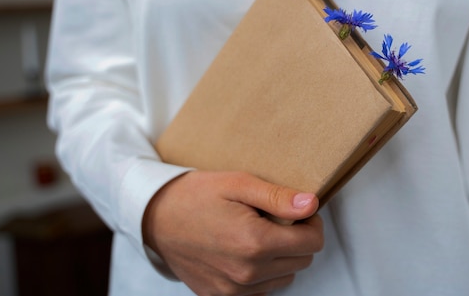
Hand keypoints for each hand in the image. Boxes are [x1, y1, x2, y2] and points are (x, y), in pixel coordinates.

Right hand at [142, 171, 323, 295]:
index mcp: (254, 242)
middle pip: (303, 261)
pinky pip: (262, 291)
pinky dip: (263, 273)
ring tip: (258, 234)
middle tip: (277, 218)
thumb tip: (311, 204)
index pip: (313, 242)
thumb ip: (277, 197)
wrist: (155, 218)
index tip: (297, 211)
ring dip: (282, 257)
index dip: (311, 223)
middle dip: (298, 238)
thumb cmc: (196, 196)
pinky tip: (246, 251)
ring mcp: (233, 290)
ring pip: (286, 277)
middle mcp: (246, 273)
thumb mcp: (238, 184)